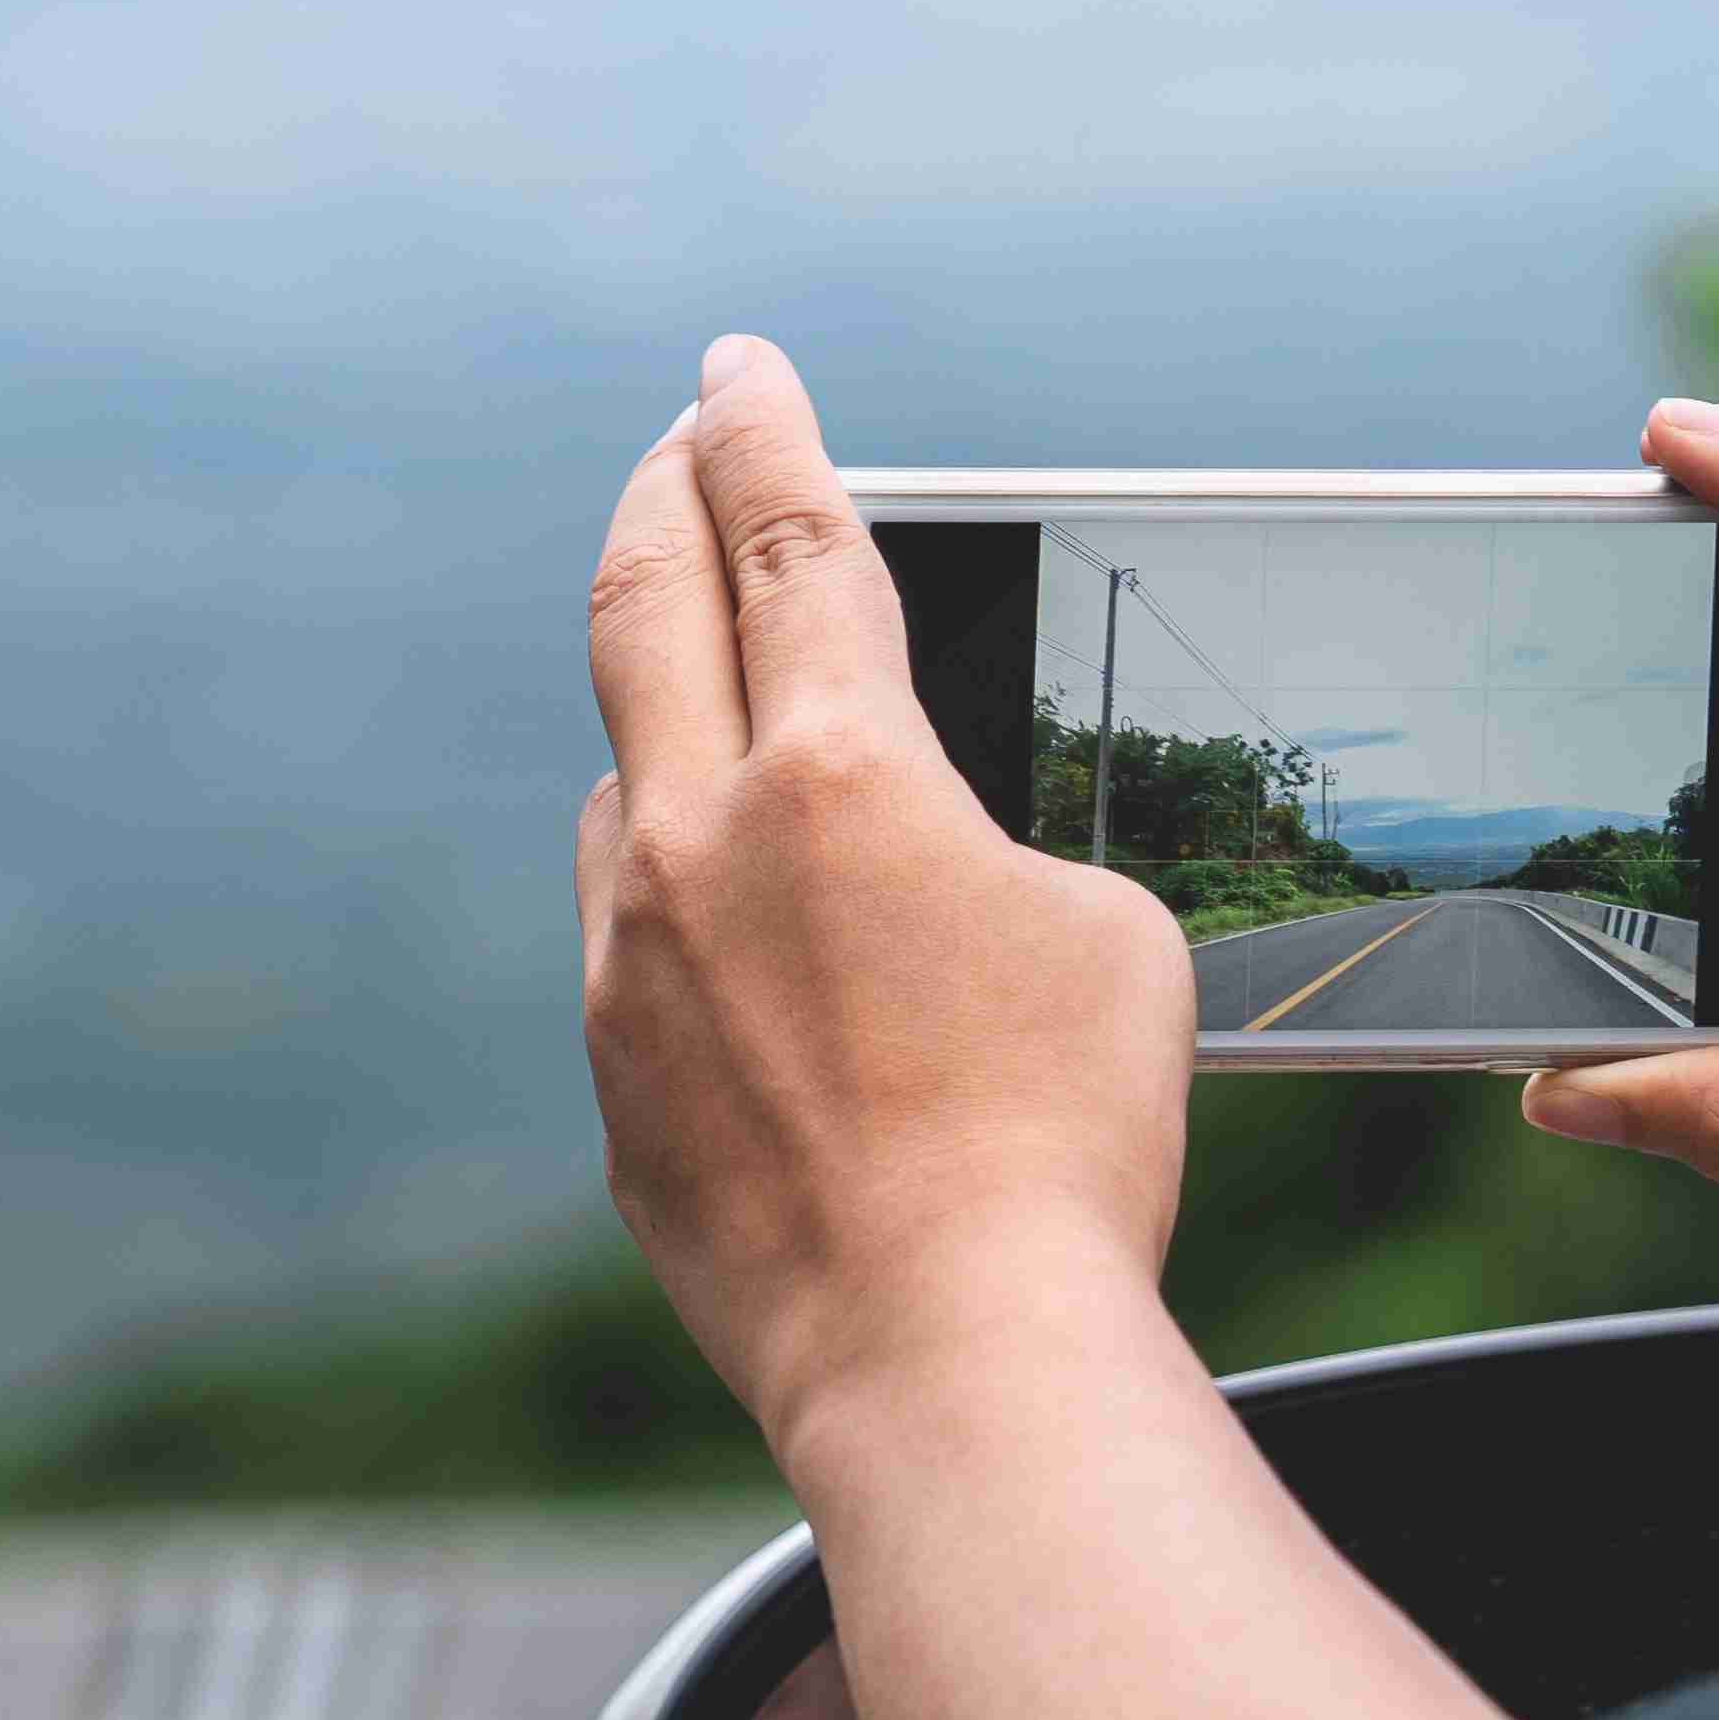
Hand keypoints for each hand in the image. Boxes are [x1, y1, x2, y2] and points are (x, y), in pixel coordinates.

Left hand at [577, 334, 1198, 1432]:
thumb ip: (990, 848)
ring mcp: (632, 964)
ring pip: (624, 783)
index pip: (791, 536)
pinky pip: (633, 939)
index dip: (763, 429)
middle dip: (662, 499)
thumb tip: (923, 866)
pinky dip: (680, 895)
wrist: (951, 1352)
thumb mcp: (1101, 937)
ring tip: (723, 721)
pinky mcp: (617, 1080)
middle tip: (677, 446)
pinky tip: (744, 942)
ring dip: (669, 724)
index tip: (736, 367)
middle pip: (643, 606)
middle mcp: (699, 841)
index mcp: (841, 771)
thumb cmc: (1067, 1137)